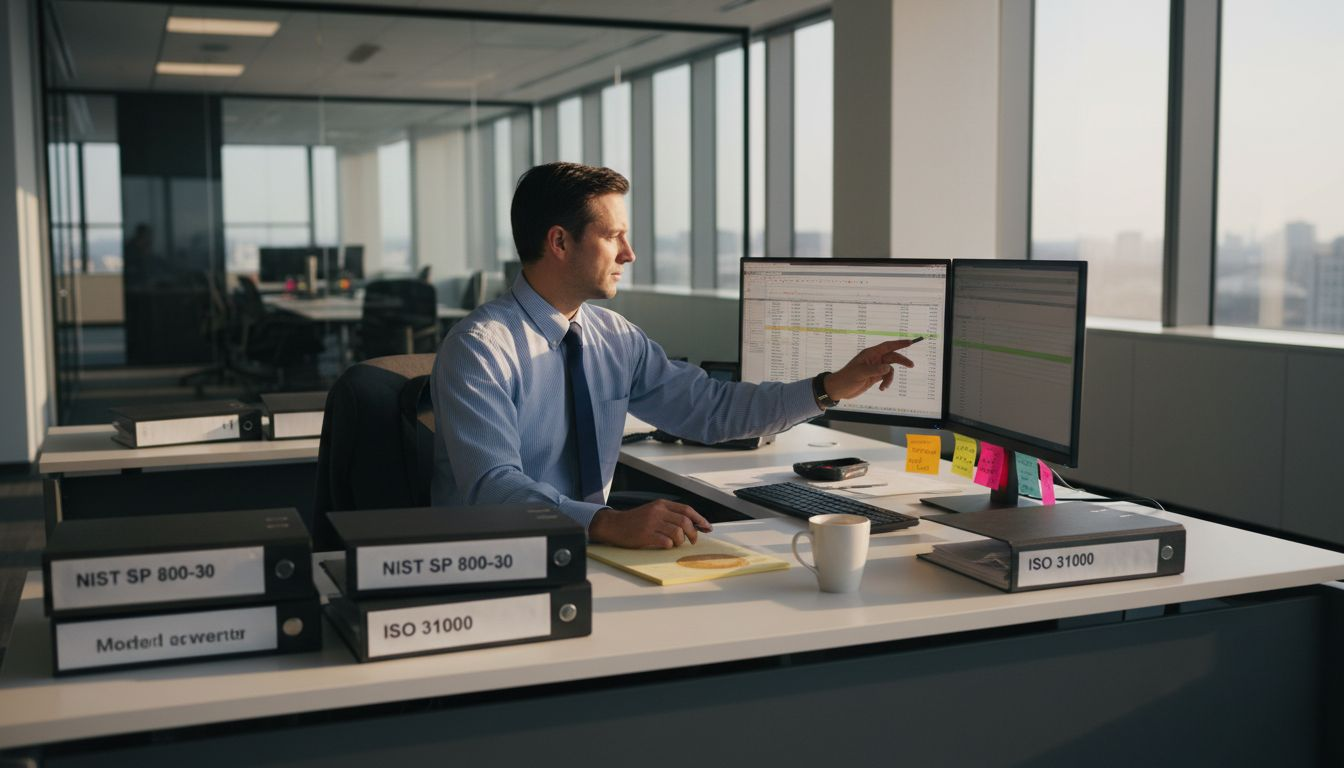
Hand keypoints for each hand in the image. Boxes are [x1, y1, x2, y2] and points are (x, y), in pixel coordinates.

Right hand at [589, 500, 711, 548]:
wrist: (614, 525)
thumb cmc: (635, 520)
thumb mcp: (653, 511)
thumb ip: (669, 514)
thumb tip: (692, 525)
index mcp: (661, 504)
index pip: (687, 509)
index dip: (700, 519)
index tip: (707, 527)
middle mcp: (658, 511)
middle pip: (685, 521)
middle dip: (693, 533)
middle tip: (693, 541)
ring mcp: (652, 523)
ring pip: (678, 532)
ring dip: (681, 541)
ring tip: (676, 544)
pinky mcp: (646, 535)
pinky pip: (666, 542)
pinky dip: (670, 545)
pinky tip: (665, 545)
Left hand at [824, 338, 918, 400]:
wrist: (839, 389)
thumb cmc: (847, 378)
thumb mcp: (860, 373)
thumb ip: (875, 370)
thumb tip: (888, 368)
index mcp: (870, 354)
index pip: (887, 346)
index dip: (899, 343)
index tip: (910, 342)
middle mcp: (874, 359)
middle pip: (892, 357)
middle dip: (902, 361)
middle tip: (911, 365)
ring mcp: (875, 368)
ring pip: (890, 370)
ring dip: (889, 379)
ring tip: (884, 387)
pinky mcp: (875, 377)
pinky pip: (886, 377)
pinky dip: (886, 383)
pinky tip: (881, 389)